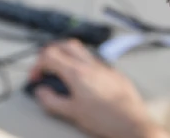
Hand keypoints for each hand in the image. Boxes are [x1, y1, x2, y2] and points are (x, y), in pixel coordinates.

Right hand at [28, 39, 169, 137]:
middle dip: (51, 53)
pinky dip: (84, 65)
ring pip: (82, 51)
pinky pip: (96, 61)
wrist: (133, 124)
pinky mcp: (115, 74)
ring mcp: (104, 67)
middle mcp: (90, 65)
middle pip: (65, 45)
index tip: (36, 78)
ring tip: (63, 72)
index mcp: (76, 73)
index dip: (37, 65)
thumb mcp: (72, 113)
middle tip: (46, 67)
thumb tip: (41, 92)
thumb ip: (52, 101)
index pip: (49, 56)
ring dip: (68, 56)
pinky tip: (85, 80)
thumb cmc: (106, 120)